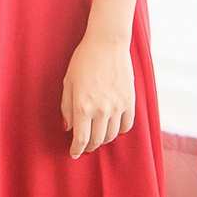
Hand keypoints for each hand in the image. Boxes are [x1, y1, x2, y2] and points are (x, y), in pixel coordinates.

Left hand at [60, 33, 134, 158]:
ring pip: (112, 135)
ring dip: (104, 139)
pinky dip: (120, 130)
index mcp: (83, 106)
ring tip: (98, 135)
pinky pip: (127, 125)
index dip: (76, 150)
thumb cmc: (83, 59)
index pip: (80, 139)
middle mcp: (101, 110)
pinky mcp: (130, 101)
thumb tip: (68, 128)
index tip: (74, 153)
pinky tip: (113, 127)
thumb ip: (67, 107)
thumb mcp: (68, 81)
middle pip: (97, 140)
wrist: (107, 43)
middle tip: (85, 146)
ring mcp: (117, 107)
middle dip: (89, 146)